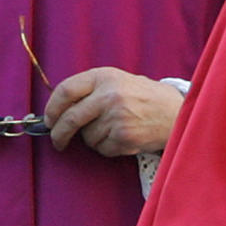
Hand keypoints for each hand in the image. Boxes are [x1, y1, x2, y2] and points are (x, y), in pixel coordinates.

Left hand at [43, 66, 184, 155]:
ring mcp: (116, 117)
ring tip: (114, 128)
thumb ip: (92, 90)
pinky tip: (123, 137)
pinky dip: (108, 147)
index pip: (65, 90)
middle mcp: (109, 95)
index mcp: (105, 76)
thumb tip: (58, 110)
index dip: (52, 108)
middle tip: (58, 141)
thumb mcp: (119, 81)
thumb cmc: (145, 96)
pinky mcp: (124, 137)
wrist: (176, 111)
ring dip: (94, 138)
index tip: (49, 120)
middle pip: (70, 119)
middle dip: (59, 134)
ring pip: (87, 137)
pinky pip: (102, 148)